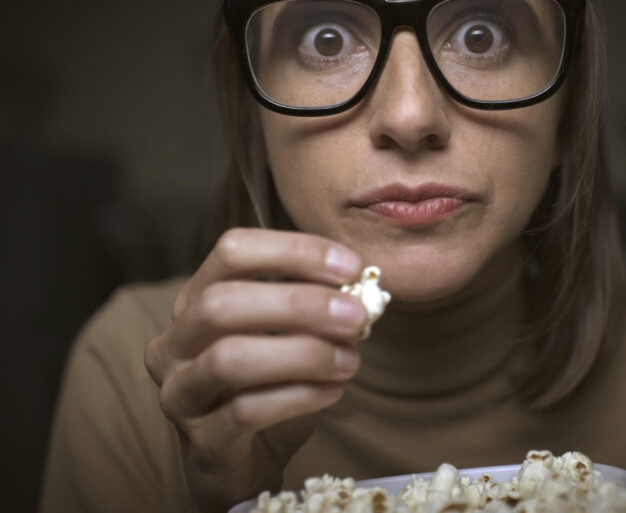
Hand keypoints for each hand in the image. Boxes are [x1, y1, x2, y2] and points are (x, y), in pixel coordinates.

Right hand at [144, 228, 366, 511]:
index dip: (294, 250)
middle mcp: (175, 340)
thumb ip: (318, 310)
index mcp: (197, 299)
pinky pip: (245, 411)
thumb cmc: (269, 388)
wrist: (245, 464)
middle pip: (223, 302)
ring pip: (229, 358)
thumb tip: (362, 291)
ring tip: (351, 359)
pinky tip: (334, 391)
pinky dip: (299, 395)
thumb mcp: (293, 338)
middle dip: (300, 304)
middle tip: (357, 315)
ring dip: (303, 353)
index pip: (233, 250)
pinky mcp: (200, 440)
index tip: (351, 265)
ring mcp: (180, 391)